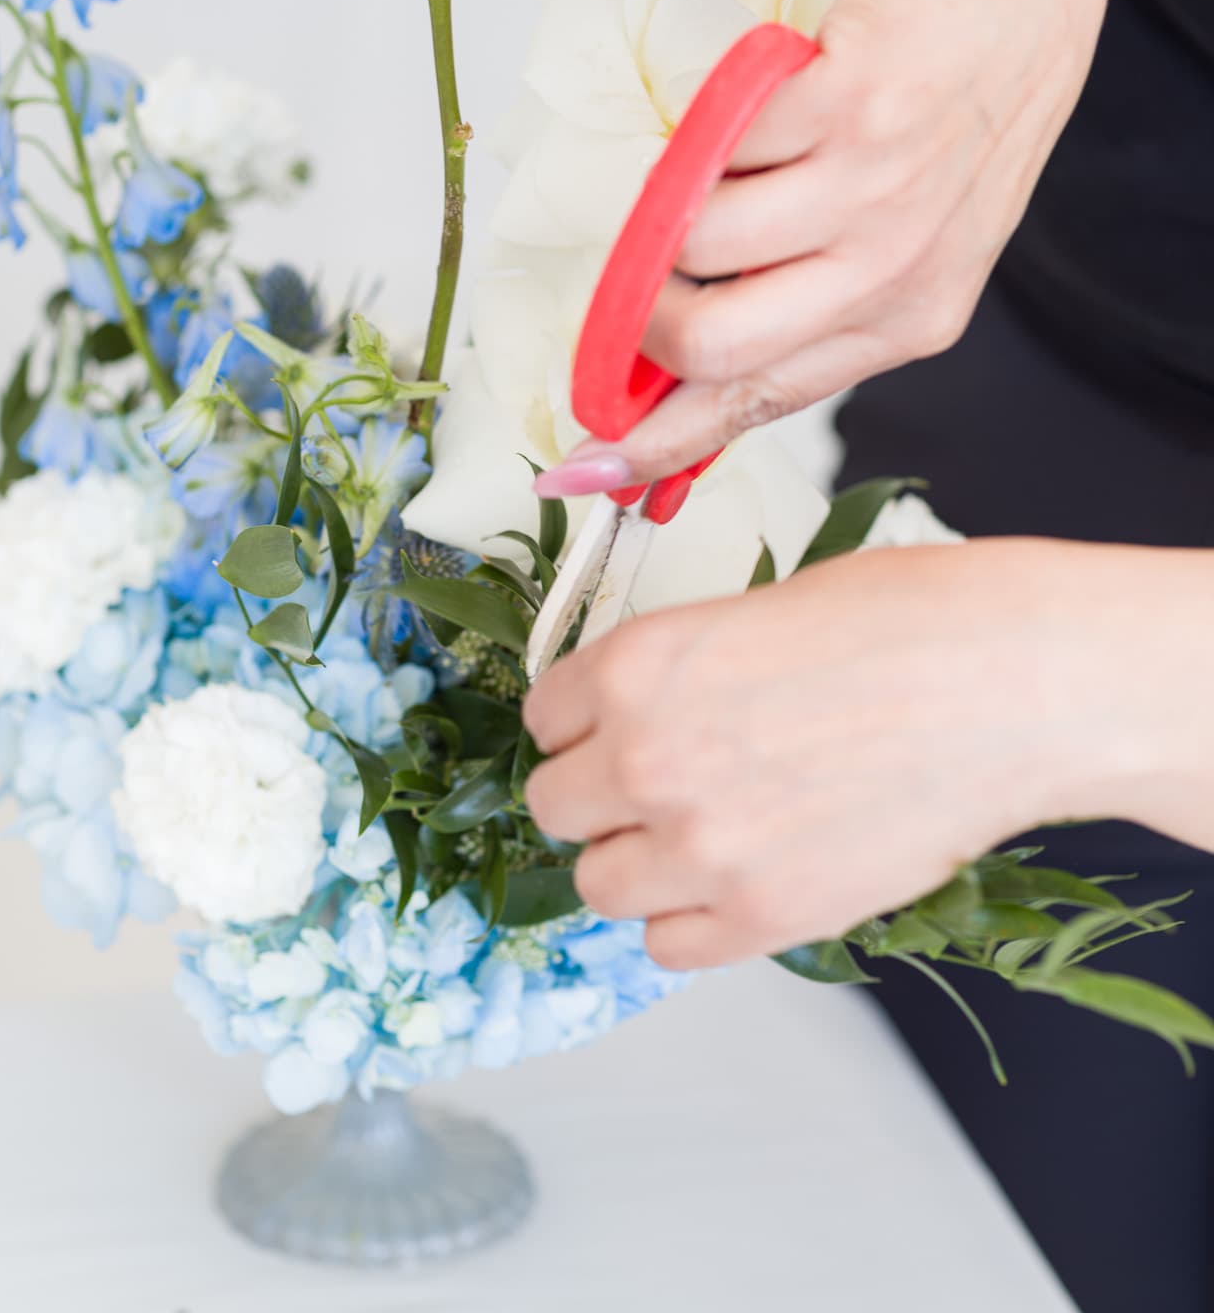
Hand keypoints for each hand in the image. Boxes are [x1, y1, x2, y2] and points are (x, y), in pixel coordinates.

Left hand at [522, 538, 1204, 971]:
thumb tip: (648, 710)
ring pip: (600, 885)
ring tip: (697, 833)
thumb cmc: (907, 622)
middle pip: (555, 806)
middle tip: (656, 780)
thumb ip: (679, 671)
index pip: (545, 716)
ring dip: (637, 861)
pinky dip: (691, 919)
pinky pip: (670, 946)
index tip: (612, 726)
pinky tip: (735, 879)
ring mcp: (702, 848)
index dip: (583, 721)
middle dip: (598, 793)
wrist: (1011, 682)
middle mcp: (646, 759)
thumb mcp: (755, 611)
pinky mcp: (765, 917)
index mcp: (635, 666)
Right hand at [535, 0, 1105, 494]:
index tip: (581, 473)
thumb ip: (809, 307)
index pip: (758, 405)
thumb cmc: (952, 108)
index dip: (657, 445)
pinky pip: (718, 144)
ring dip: (675, 205)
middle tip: (647, 274)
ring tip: (720, 162)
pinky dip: (709, 123)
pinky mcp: (849, 103)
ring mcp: (877, 190)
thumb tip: (677, 374)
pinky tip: (754, 99)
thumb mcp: (905, 238)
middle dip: (647, 316)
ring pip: (701, 242)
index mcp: (909, 322)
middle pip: (713, 347)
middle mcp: (896, 270)